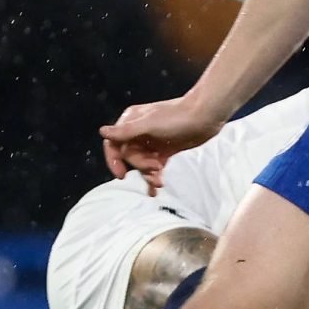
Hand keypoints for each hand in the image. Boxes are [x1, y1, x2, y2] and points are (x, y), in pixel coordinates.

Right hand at [98, 96, 225, 192]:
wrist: (206, 117)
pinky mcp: (165, 150)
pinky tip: (154, 191)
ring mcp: (152, 142)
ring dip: (148, 174)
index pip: (113, 144)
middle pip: (129, 156)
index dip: (114, 160)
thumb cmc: (177, 117)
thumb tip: (102, 132)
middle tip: (156, 167)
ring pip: (142, 164)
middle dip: (141, 165)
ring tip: (159, 181)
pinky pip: (154, 167)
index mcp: (131, 121)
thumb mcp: (149, 124)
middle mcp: (138, 131)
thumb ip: (126, 131)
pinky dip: (154, 178)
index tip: (122, 175)